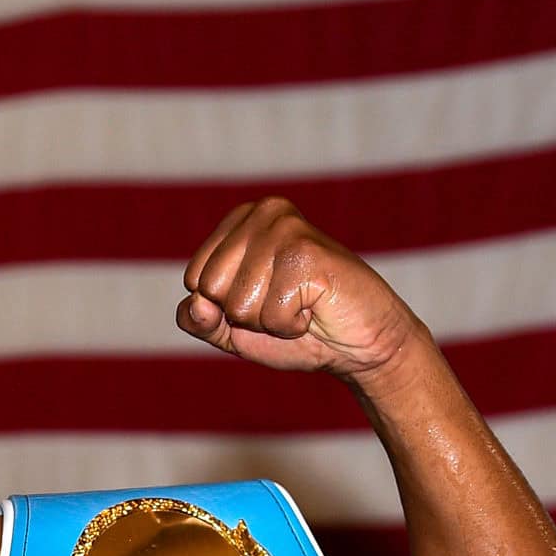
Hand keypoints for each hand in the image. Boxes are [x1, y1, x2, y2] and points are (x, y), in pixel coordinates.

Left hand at [178, 198, 423, 383]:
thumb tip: (195, 304)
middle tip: (285, 303)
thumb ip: (200, 320)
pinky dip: (291, 325)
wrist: (361, 342)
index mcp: (241, 220)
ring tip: (303, 305)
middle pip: (211, 289)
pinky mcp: (307, 254)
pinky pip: (270, 315)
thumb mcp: (234, 329)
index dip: (225, 308)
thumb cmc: (298, 329)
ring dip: (270, 321)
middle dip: (246, 314)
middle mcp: (262, 212)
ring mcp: (286, 229)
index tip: (264, 300)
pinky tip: (315, 308)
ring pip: (239, 304)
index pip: (194, 280)